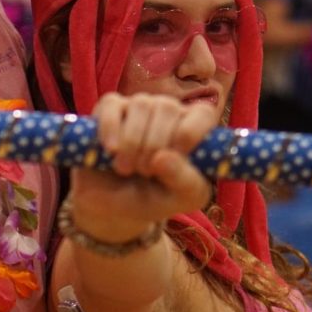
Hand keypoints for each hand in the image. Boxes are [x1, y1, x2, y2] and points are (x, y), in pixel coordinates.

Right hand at [68, 93, 216, 243]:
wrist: (112, 207)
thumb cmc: (154, 198)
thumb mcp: (179, 198)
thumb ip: (183, 180)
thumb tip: (163, 157)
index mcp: (194, 130)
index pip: (203, 113)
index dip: (189, 133)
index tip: (175, 158)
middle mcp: (168, 112)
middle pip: (168, 108)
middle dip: (154, 145)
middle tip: (144, 173)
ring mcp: (138, 106)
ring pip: (141, 105)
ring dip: (131, 142)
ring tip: (125, 168)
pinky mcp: (109, 108)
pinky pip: (112, 105)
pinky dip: (111, 128)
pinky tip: (111, 150)